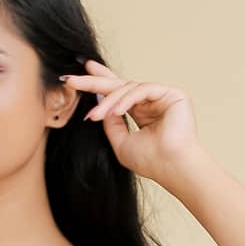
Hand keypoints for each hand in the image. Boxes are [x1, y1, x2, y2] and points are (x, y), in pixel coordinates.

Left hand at [61, 59, 200, 184]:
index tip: (77, 77)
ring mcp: (161, 96)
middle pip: (120, 84)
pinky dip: (127, 99)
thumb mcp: (121, 143)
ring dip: (108, 101)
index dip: (99, 82)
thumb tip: (99, 106)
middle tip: (72, 80)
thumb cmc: (150, 161)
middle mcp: (150, 102)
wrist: (171, 167)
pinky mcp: (172, 93)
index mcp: (141, 112)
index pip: (118, 92)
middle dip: (95, 81)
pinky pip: (143, 89)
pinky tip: (115, 111)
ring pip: (128, 88)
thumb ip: (110, 124)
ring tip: (93, 116)